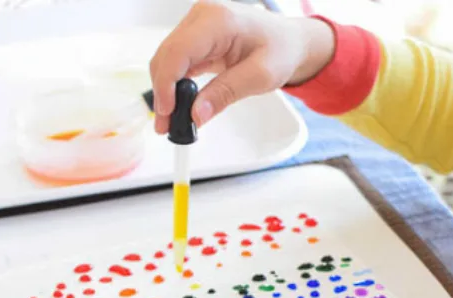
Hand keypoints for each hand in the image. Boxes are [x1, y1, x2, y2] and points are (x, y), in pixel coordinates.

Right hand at [149, 2, 334, 132]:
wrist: (290, 41)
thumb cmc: (281, 50)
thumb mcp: (260, 76)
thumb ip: (226, 93)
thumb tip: (197, 113)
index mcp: (218, 20)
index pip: (179, 51)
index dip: (166, 83)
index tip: (168, 111)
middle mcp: (202, 17)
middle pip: (167, 55)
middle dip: (162, 92)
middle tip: (166, 125)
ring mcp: (197, 26)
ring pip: (168, 59)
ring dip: (165, 90)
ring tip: (171, 120)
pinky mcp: (197, 38)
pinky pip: (177, 61)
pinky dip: (174, 84)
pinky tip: (178, 105)